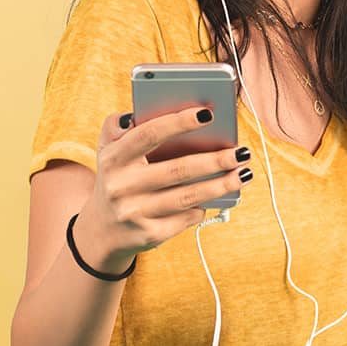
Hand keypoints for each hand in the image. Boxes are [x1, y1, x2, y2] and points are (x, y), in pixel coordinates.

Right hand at [72, 107, 252, 269]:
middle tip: (241, 152)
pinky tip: (220, 197)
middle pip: (177, 170)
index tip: (208, 113)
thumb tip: (140, 111)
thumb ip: (117, 125)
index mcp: (114, 158)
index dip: (179, 122)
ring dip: (221, 185)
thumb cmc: (116, 178)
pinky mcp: (149, 235)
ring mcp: (135, 213)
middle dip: (215, 160)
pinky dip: (204, 207)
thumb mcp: (107, 149)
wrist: (103, 231)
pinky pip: (186, 218)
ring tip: (243, 173)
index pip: (150, 134)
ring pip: (187, 197)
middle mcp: (122, 186)